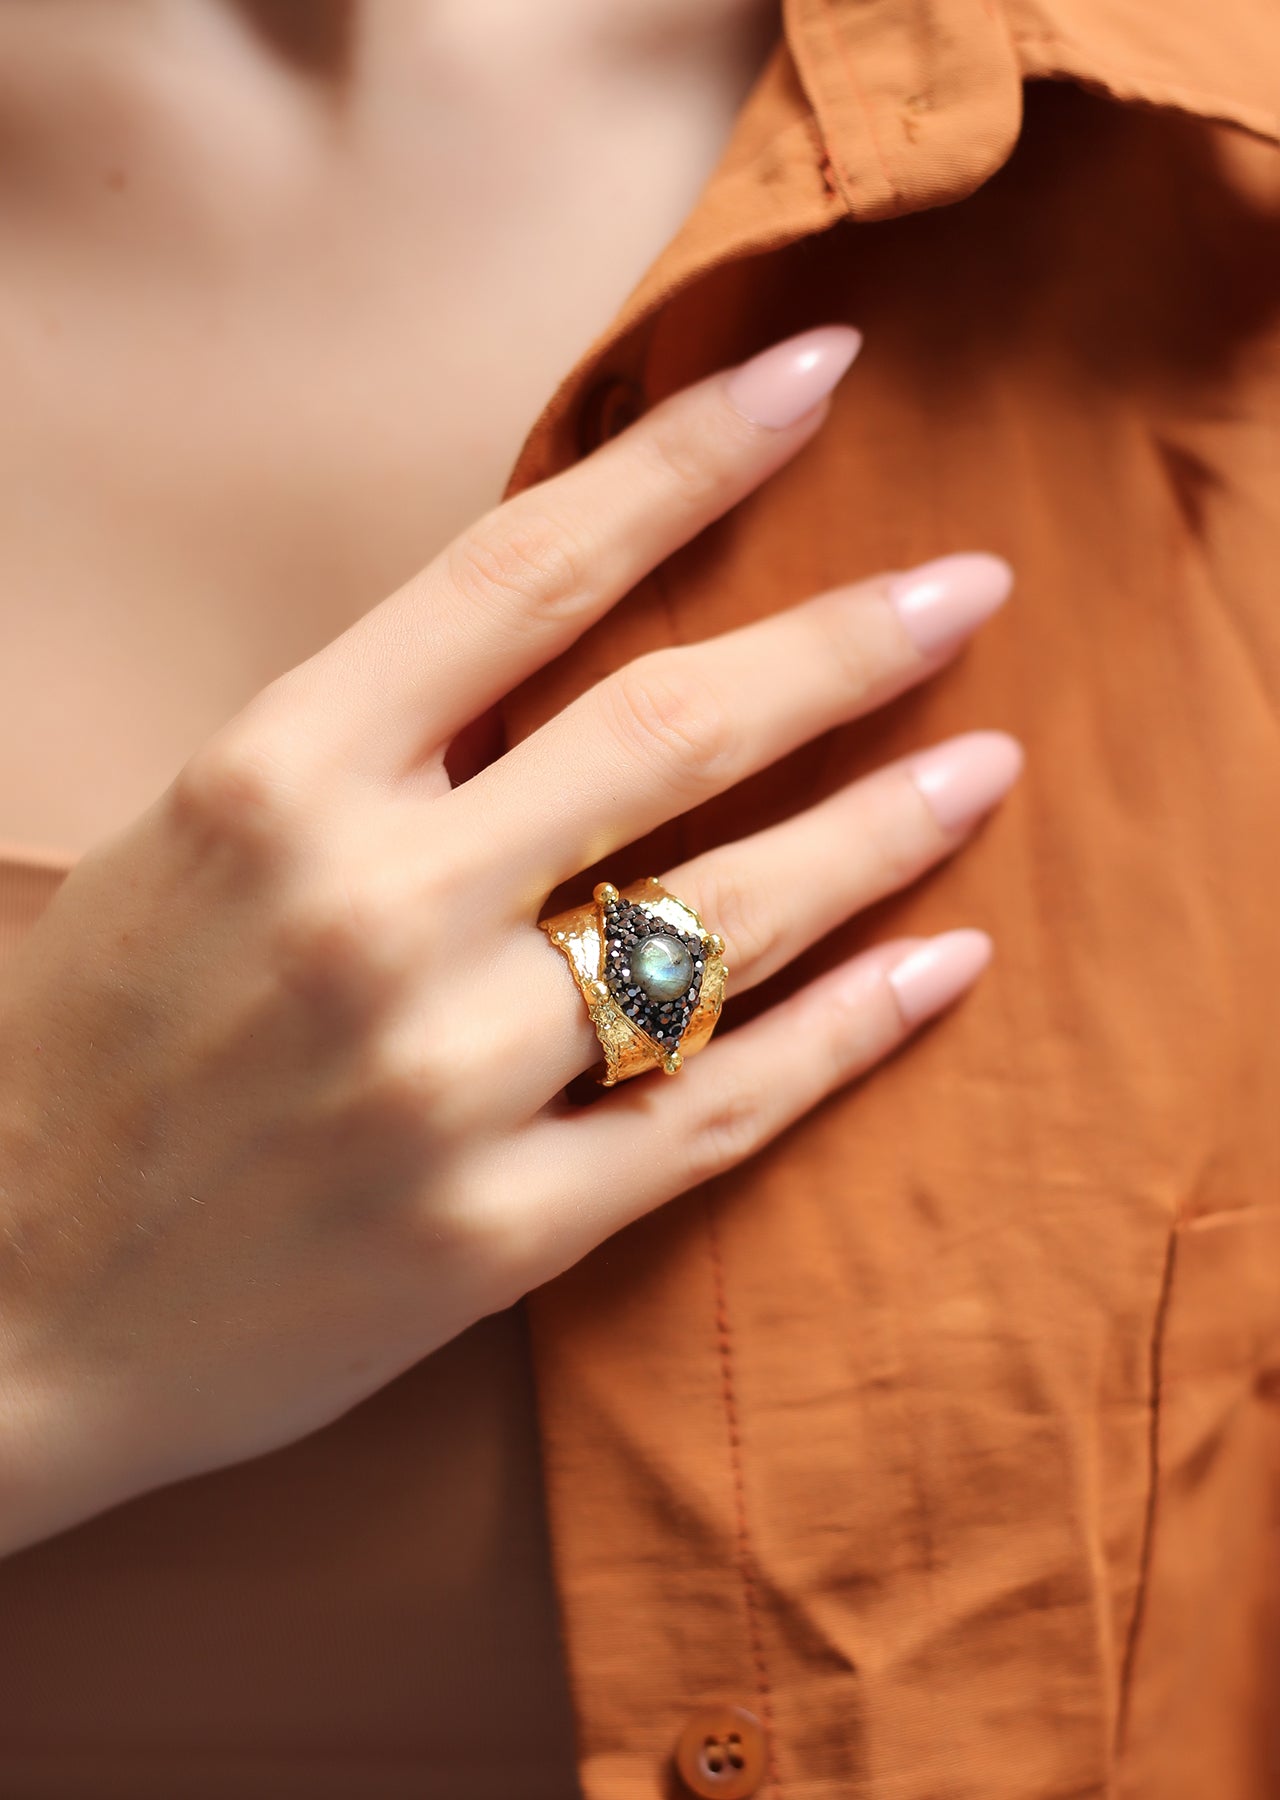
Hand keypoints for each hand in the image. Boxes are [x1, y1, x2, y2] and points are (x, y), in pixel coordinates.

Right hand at [0, 325, 1020, 1552]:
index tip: (821, 378)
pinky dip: (852, 1033)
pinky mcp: (497, 1232)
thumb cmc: (80, 1047)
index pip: (527, 568)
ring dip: (883, 830)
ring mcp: (445, 1082)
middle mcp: (373, 910)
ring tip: (986, 767)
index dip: (693, 459)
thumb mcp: (198, 837)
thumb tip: (578, 664)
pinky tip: (943, 964)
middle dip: (844, 645)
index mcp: (275, 777)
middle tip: (968, 590)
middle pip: (670, 731)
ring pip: (729, 923)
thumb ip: (378, 748)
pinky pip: (722, 1115)